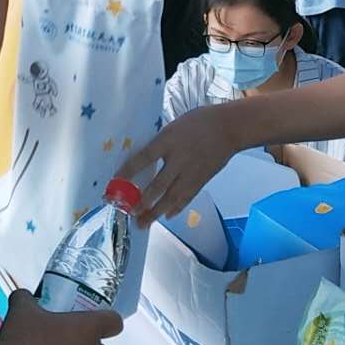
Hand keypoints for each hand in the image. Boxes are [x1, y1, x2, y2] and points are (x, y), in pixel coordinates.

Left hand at [117, 104, 243, 225]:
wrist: (229, 128)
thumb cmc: (199, 122)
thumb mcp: (174, 127)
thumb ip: (161, 143)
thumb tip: (145, 159)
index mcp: (168, 141)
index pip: (144, 158)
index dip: (128, 171)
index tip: (115, 182)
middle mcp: (178, 160)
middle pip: (158, 185)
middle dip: (142, 201)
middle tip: (129, 213)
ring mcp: (191, 173)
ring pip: (172, 197)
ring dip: (156, 212)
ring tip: (144, 223)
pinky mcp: (202, 180)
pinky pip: (187, 197)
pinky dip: (176, 208)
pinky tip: (167, 216)